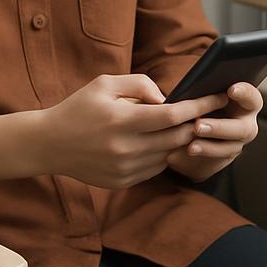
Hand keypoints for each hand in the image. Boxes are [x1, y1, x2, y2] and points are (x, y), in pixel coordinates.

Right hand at [37, 74, 228, 188]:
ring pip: (169, 154)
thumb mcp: (104, 84)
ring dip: (178, 141)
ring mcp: (126, 169)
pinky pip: (155, 168)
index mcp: (122, 120)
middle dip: (195, 124)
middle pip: (178, 138)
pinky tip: (153, 142)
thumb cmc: (78, 108)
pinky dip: (160, 154)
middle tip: (205, 113)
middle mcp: (127, 148)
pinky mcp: (123, 182)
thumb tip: (166, 98)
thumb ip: (139, 84)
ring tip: (179, 127)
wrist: (49, 143)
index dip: (199, 106)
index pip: (173, 115)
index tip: (217, 97)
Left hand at [165, 82, 262, 183]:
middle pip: (244, 129)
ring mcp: (233, 142)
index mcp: (237, 100)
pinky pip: (217, 162)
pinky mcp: (220, 158)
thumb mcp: (171, 90)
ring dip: (211, 147)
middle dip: (221, 127)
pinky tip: (182, 154)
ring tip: (190, 145)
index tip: (229, 90)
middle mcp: (240, 122)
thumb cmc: (173, 102)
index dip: (244, 93)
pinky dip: (202, 158)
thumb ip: (178, 87)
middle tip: (198, 125)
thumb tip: (161, 99)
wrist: (165, 127)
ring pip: (230, 148)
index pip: (250, 96)